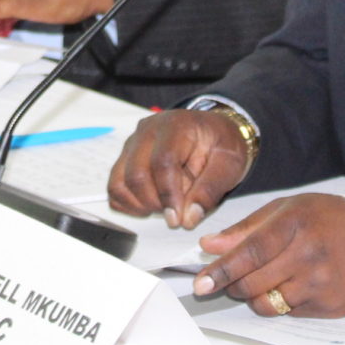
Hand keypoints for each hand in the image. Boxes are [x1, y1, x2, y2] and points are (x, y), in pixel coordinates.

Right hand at [107, 109, 250, 228]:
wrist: (211, 131)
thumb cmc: (220, 143)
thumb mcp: (230, 163)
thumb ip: (210, 190)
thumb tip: (188, 217)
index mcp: (177, 126)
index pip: (162, 162)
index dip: (168, 195)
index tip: (178, 219)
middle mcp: (148, 131)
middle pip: (136, 174)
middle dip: (156, 203)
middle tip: (177, 214)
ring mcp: (132, 144)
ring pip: (119, 182)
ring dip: (141, 205)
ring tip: (166, 206)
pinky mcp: (124, 158)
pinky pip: (115, 188)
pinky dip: (129, 204)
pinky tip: (152, 203)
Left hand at [191, 193, 344, 317]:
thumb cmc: (322, 219)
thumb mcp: (284, 210)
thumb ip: (245, 230)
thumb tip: (208, 246)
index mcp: (295, 223)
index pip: (251, 252)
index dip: (223, 270)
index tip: (201, 283)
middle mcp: (310, 255)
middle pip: (253, 283)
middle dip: (231, 284)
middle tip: (225, 281)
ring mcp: (322, 283)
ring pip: (267, 304)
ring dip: (253, 296)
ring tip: (261, 280)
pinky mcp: (330, 305)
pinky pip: (287, 313)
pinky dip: (278, 302)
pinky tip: (290, 285)